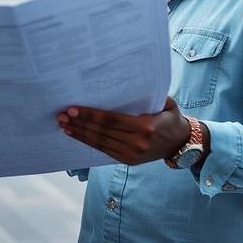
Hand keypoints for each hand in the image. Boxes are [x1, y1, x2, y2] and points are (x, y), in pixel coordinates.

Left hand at [57, 97, 189, 165]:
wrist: (181, 143)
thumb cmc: (171, 118)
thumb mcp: (166, 103)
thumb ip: (148, 96)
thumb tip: (125, 81)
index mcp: (146, 127)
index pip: (111, 120)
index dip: (90, 115)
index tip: (72, 109)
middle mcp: (137, 143)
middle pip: (101, 132)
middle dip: (79, 123)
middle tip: (61, 115)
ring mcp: (132, 154)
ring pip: (100, 142)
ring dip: (79, 133)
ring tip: (63, 125)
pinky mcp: (128, 160)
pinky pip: (104, 150)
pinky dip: (88, 142)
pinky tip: (76, 134)